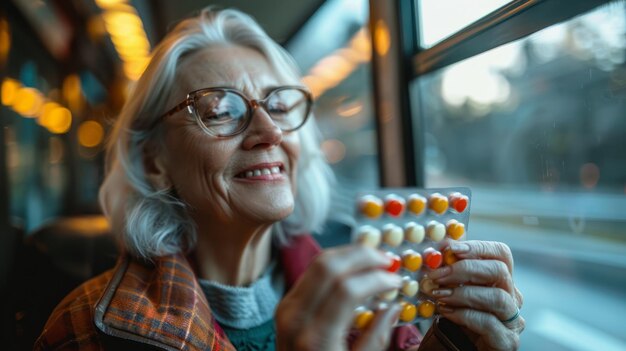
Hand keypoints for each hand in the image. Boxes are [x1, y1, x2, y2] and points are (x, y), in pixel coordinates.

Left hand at [276, 245, 402, 350]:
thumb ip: (376, 338)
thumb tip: (394, 307)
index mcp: (316, 338)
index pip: (347, 290)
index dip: (376, 279)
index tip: (396, 280)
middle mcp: (296, 316)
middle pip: (329, 267)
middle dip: (362, 256)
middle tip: (388, 260)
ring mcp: (287, 308)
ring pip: (318, 263)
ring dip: (349, 254)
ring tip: (375, 260)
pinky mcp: (286, 304)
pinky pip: (311, 272)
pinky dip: (336, 264)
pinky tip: (355, 268)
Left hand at [428, 241, 524, 350]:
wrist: (459, 350)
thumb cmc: (456, 319)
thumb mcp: (453, 291)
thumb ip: (448, 274)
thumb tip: (433, 253)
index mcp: (500, 280)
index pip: (500, 254)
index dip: (477, 247)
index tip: (451, 248)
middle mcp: (511, 296)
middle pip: (499, 270)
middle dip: (465, 269)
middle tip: (438, 274)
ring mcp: (512, 319)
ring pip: (497, 297)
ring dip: (463, 293)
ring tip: (439, 295)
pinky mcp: (507, 341)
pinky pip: (489, 323)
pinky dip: (464, 315)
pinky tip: (446, 312)